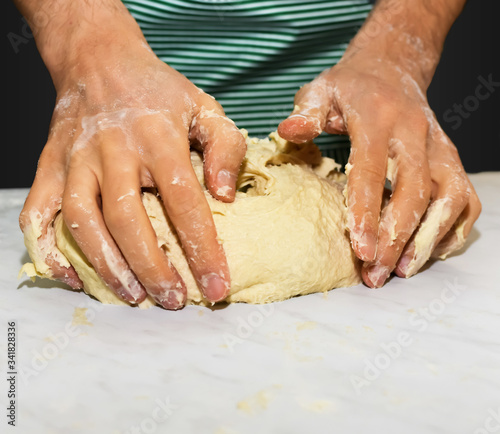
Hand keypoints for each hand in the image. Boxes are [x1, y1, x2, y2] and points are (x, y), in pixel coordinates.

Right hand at [19, 22, 245, 308]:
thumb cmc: (159, 91)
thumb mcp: (205, 107)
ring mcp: (76, 160)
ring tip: (132, 297)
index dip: (202, 249)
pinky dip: (49, 250)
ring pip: (84, 222)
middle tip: (172, 301)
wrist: (99, 60)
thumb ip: (225, 147)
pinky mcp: (50, 166)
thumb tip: (224, 195)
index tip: (217, 286)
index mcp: (158, 137)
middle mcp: (113, 150)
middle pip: (129, 221)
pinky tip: (73, 277)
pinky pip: (40, 213)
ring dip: (107, 266)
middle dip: (152, 269)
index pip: (184, 203)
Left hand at [278, 54, 480, 287]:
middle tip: (376, 273)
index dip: (367, 212)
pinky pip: (466, 200)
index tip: (360, 250)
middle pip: (416, 192)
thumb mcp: (321, 90)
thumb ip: (306, 112)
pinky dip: (451, 229)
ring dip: (427, 240)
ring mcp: (441, 147)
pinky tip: (426, 252)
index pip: (373, 171)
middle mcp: (417, 133)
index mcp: (379, 118)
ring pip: (449, 199)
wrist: (393, 68)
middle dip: (397, 238)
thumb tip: (288, 131)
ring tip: (401, 271)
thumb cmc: (351, 87)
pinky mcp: (452, 159)